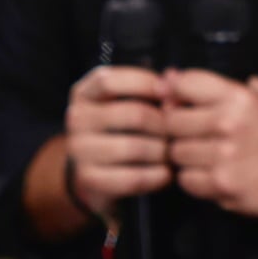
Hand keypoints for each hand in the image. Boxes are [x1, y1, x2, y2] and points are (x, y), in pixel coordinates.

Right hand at [61, 65, 171, 214]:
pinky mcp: (88, 179)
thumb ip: (151, 90)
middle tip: (180, 132)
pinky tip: (166, 174)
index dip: (144, 84)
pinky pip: (131, 178)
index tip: (169, 94)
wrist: (98, 174)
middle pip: (132, 114)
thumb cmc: (122, 129)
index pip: (110, 81)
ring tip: (174, 155)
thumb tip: (173, 78)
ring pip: (134, 147)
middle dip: (164, 124)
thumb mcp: (130, 102)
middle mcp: (76, 118)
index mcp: (84, 93)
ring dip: (162, 152)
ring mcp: (79, 150)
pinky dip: (156, 176)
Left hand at [163, 71, 257, 221]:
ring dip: (185, 156)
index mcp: (238, 96)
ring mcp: (224, 156)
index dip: (173, 92)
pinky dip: (194, 179)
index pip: (185, 84)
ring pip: (175, 153)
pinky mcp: (222, 185)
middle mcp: (228, 123)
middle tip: (190, 135)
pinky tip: (210, 175)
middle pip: (171, 121)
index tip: (175, 101)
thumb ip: (219, 86)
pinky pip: (186, 180)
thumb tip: (170, 77)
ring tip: (203, 157)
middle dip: (176, 129)